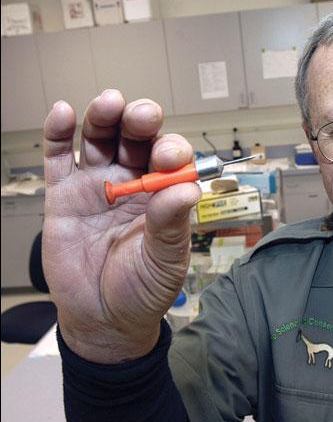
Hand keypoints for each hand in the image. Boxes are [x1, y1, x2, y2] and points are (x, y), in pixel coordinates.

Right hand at [43, 90, 201, 363]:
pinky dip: (58, 133)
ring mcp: (96, 184)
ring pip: (99, 138)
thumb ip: (171, 225)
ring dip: (104, 116)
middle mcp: (132, 182)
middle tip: (141, 116)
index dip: (171, 151)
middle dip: (140, 121)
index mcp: (162, 194)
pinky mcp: (64, 194)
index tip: (168, 158)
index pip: (171, 159)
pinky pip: (59, 158)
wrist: (103, 318)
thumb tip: (187, 189)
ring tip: (109, 103)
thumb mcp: (165, 261)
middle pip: (136, 138)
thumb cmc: (142, 289)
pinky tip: (62, 113)